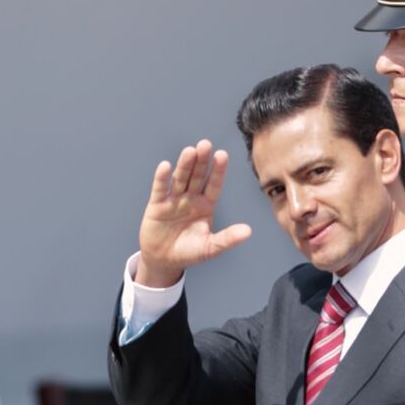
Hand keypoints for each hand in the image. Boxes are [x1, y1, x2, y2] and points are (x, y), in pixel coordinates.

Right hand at [136, 139, 251, 286]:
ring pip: (180, 179)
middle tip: (205, 144)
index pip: (214, 184)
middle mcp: (191, 198)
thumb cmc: (189, 252)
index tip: (222, 155)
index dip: (218, 170)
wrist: (164, 260)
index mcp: (206, 205)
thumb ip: (227, 238)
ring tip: (190, 151)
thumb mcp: (210, 247)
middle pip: (197, 176)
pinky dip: (162, 178)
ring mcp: (174, 200)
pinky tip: (165, 166)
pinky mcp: (157, 205)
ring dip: (185, 165)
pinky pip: (160, 189)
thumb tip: (248, 232)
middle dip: (201, 161)